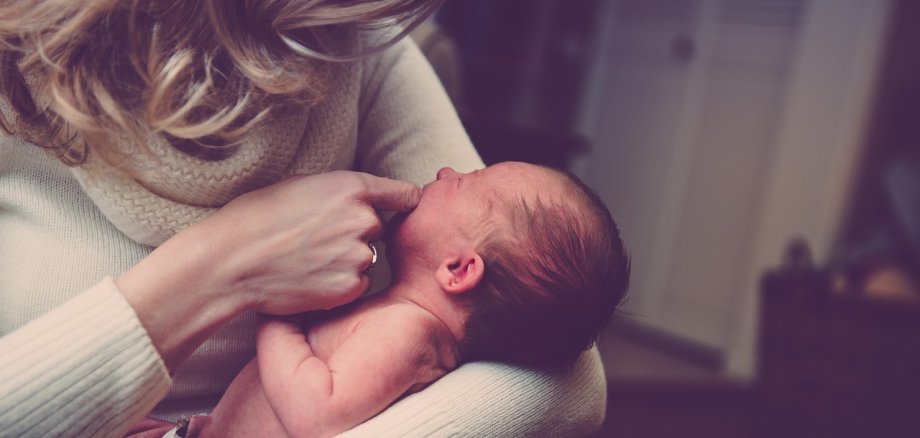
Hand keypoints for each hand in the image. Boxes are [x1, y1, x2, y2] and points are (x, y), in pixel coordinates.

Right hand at [116, 170, 419, 370]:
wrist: (231, 261)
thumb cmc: (256, 218)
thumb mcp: (300, 184)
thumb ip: (339, 191)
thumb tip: (362, 197)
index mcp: (351, 187)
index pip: (403, 193)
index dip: (405, 201)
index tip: (408, 206)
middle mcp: (362, 219)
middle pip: (376, 228)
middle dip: (355, 233)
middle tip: (317, 239)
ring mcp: (358, 255)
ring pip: (366, 258)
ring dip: (347, 261)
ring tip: (307, 260)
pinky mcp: (349, 287)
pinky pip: (357, 284)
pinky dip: (339, 285)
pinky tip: (310, 279)